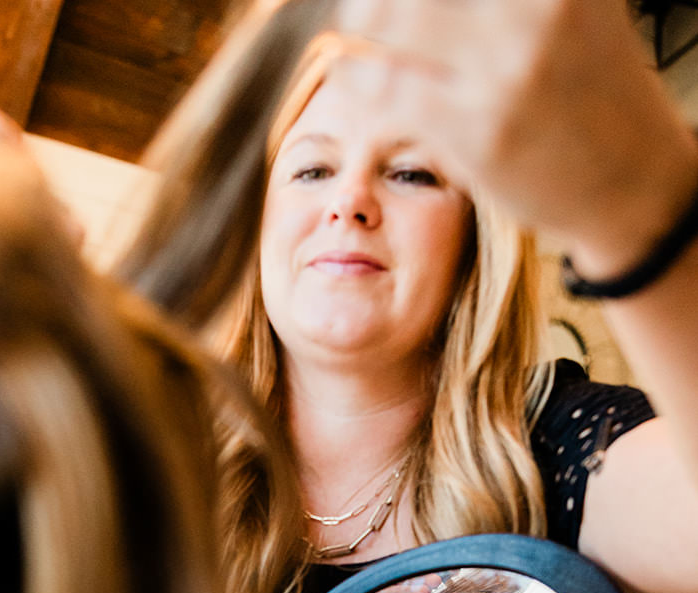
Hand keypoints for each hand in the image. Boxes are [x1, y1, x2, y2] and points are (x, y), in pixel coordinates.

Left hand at [332, 0, 697, 276]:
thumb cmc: (589, 89)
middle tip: (370, 9)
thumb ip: (504, 0)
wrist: (632, 180)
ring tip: (360, 33)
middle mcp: (534, 8)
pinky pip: (386, 89)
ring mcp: (508, 70)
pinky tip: (355, 80)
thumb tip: (412, 2)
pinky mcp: (480, 131)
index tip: (411, 6)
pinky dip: (357, 78)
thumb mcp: (562, 12)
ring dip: (362, 24)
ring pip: (389, 18)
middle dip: (381, 0)